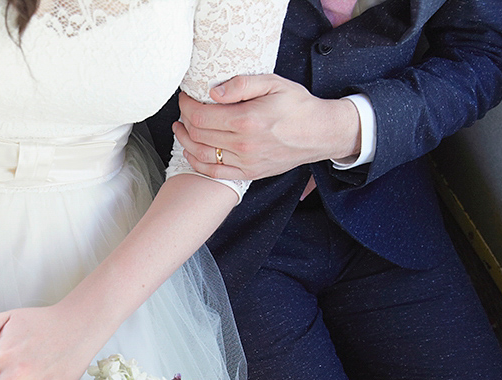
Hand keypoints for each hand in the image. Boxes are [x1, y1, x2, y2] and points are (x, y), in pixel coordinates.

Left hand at [173, 74, 360, 180]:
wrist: (320, 133)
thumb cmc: (297, 105)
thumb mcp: (273, 83)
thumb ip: (241, 84)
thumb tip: (212, 93)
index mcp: (247, 120)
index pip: (201, 116)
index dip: (187, 106)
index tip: (185, 97)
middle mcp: (244, 145)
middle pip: (198, 134)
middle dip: (185, 120)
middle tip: (184, 110)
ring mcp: (246, 162)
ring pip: (202, 154)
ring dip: (185, 141)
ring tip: (180, 128)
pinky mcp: (249, 173)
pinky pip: (214, 173)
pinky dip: (197, 163)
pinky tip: (191, 151)